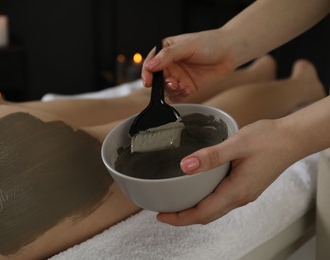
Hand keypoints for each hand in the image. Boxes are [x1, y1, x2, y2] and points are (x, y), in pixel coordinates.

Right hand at [142, 29, 235, 101]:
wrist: (230, 52)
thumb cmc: (209, 43)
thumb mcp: (186, 46)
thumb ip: (167, 55)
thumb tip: (150, 66)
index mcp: (166, 51)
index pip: (150, 63)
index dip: (147, 73)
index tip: (148, 82)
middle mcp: (170, 65)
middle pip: (157, 79)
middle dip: (162, 84)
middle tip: (172, 83)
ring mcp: (178, 77)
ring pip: (166, 89)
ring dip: (171, 90)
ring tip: (181, 86)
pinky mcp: (187, 87)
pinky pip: (177, 96)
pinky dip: (180, 96)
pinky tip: (187, 90)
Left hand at [157, 119, 298, 224]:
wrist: (292, 139)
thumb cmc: (268, 140)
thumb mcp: (237, 144)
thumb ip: (211, 156)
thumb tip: (185, 166)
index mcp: (236, 191)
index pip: (202, 213)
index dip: (180, 217)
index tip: (162, 215)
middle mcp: (240, 197)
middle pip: (207, 216)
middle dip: (184, 218)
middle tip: (165, 212)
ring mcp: (244, 194)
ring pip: (215, 210)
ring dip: (195, 211)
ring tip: (178, 204)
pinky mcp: (246, 187)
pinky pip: (222, 202)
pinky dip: (206, 203)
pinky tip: (198, 192)